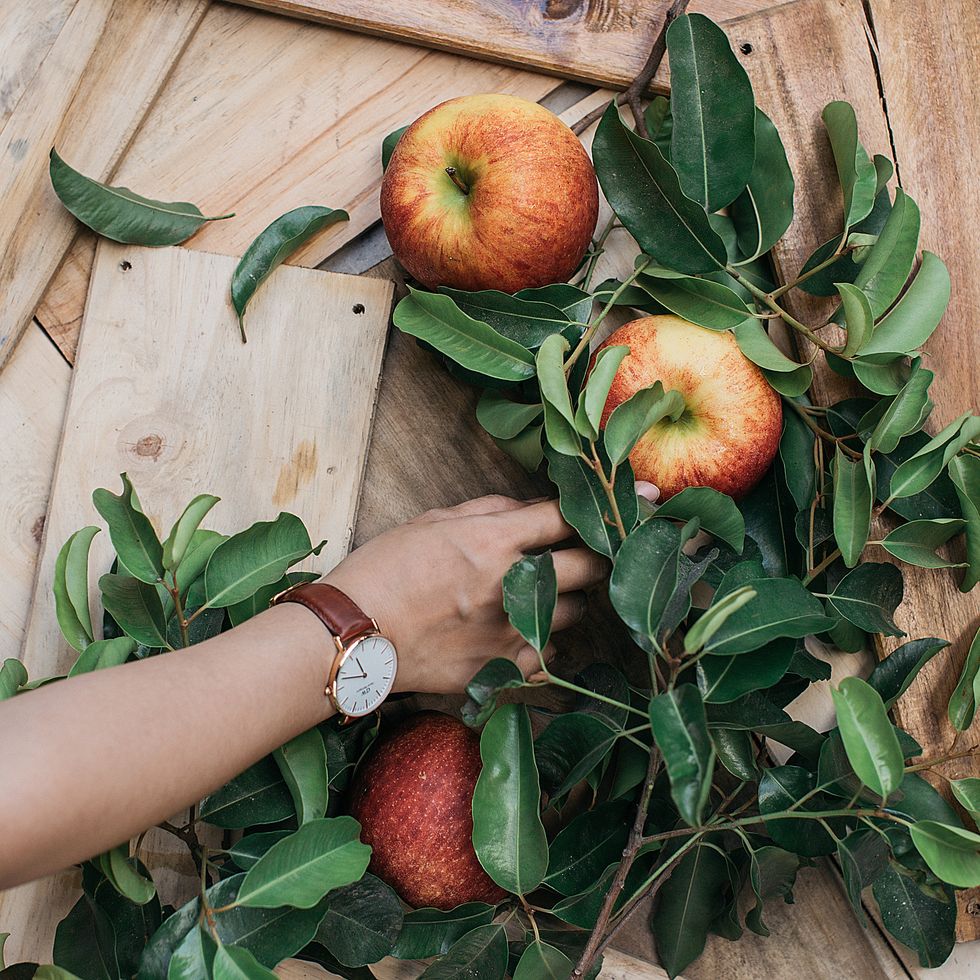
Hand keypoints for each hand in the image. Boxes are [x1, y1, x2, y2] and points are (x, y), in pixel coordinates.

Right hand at [324, 495, 607, 694]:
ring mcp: (510, 633)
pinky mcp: (502, 671)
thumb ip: (492, 510)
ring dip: (567, 601)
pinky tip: (521, 634)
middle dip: (600, 556)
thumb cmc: (384, 569)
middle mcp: (511, 586)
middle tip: (593, 554)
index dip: (612, 504)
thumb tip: (534, 509)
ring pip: (574, 614)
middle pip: (590, 567)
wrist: (351, 635)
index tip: (648, 498)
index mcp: (493, 540)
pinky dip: (543, 643)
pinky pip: (549, 657)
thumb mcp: (434, 521)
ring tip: (538, 596)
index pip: (568, 517)